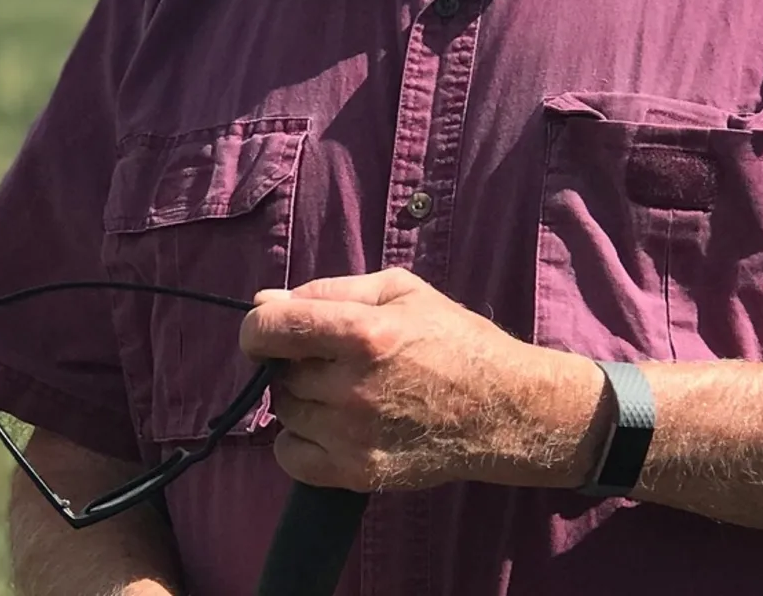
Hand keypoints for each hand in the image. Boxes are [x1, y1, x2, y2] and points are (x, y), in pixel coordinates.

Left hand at [238, 267, 606, 492]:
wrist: (505, 409)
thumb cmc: (454, 339)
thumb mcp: (399, 290)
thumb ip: (327, 292)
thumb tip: (263, 304)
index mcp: (364, 332)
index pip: (270, 329)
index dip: (257, 327)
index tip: (268, 331)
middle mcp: (353, 386)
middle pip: (280, 372)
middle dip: (295, 361)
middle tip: (333, 359)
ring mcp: (354, 436)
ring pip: (286, 412)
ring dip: (302, 398)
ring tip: (344, 389)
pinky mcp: (358, 473)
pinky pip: (291, 458)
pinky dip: (299, 440)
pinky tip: (331, 425)